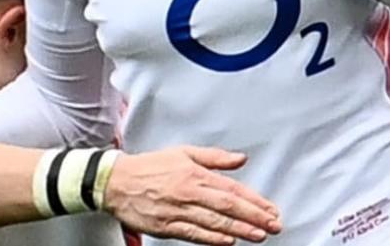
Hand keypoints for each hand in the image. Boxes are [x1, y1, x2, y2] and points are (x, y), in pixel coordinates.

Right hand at [103, 146, 282, 245]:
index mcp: (194, 174)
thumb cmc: (149, 167)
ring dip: (240, 230)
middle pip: (228, 207)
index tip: (270, 208)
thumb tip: (241, 158)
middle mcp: (188, 192)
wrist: (116, 182)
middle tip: (274, 224)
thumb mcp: (184, 153)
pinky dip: (213, 239)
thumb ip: (215, 157)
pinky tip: (228, 242)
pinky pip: (194, 234)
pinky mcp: (167, 226)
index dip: (254, 200)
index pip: (231, 189)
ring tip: (259, 234)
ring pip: (214, 222)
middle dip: (254, 216)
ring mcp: (178, 211)